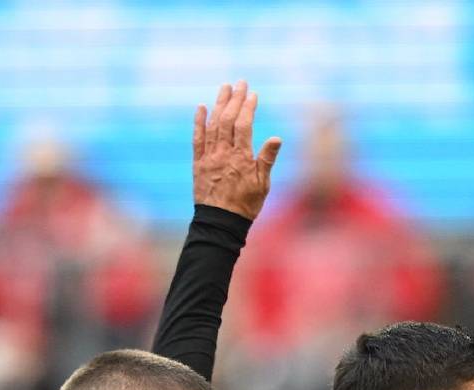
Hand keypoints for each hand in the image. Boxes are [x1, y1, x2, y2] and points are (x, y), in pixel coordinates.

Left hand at [193, 80, 281, 220]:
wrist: (220, 223)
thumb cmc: (245, 205)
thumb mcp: (262, 185)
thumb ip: (267, 159)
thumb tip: (276, 138)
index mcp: (241, 158)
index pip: (243, 125)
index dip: (248, 107)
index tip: (253, 94)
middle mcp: (223, 154)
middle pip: (227, 120)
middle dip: (234, 99)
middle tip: (240, 83)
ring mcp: (208, 157)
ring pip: (213, 125)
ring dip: (219, 104)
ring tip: (224, 88)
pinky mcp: (198, 163)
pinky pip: (197, 138)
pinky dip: (199, 121)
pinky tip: (202, 107)